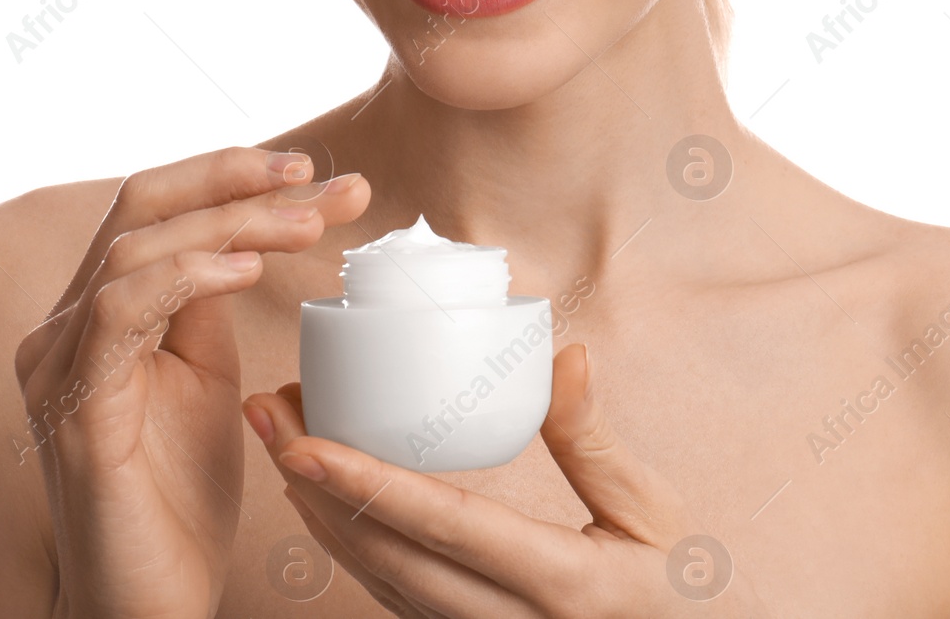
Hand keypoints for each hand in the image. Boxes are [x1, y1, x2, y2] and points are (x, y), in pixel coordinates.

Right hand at [13, 146, 369, 618]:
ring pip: (134, 246)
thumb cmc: (177, 496)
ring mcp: (61, 366)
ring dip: (231, 223)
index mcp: (97, 311)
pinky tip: (245, 272)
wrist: (147, 602)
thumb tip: (250, 233)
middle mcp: (65, 327)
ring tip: (308, 226)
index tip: (317, 174)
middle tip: (322, 180)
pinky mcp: (76, 411)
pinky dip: (185, 276)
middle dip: (238, 179)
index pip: (157, 206)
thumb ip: (205, 305)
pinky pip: (119, 312)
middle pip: (141, 204)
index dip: (233, 175)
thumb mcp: (204, 377)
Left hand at [242, 343, 766, 616]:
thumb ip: (597, 442)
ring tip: (279, 437)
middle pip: (388, 556)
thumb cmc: (681, 595)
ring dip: (318, 511)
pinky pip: (392, 598)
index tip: (303, 442)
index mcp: (562, 586)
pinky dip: (348, 545)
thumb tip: (565, 354)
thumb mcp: (655, 516)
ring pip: (378, 582)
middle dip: (315, 485)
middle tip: (268, 412)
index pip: (446, 528)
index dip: (367, 485)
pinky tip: (320, 498)